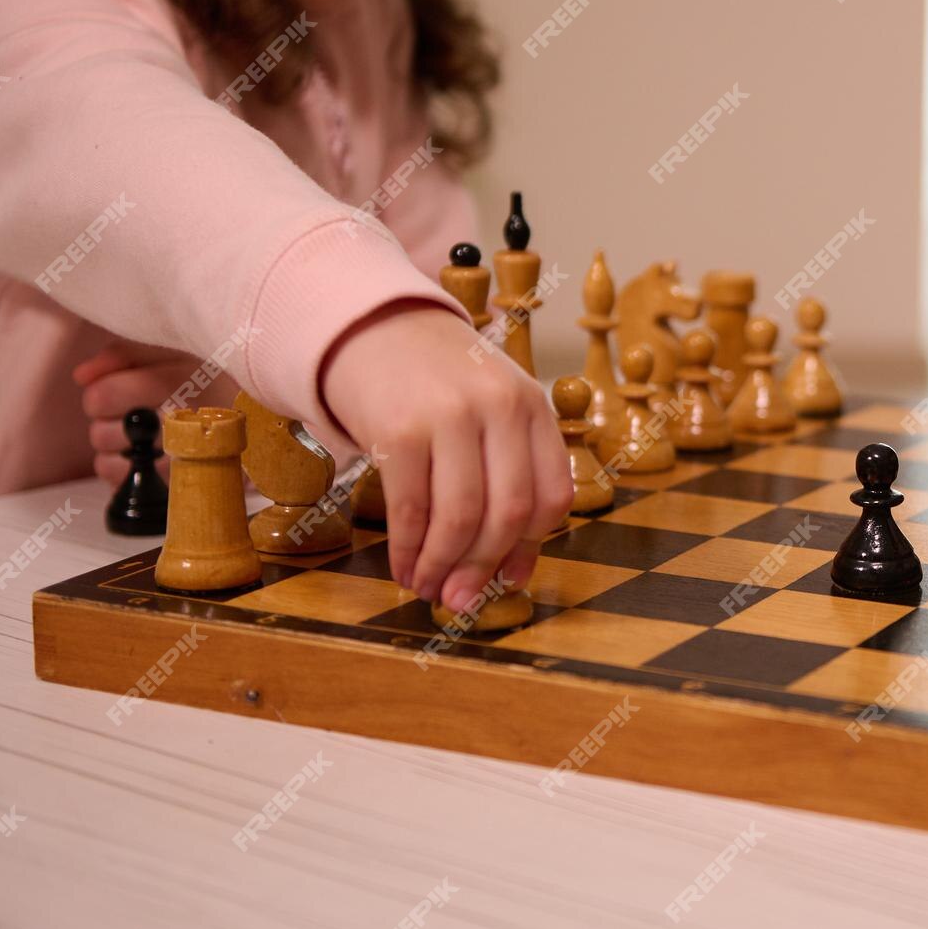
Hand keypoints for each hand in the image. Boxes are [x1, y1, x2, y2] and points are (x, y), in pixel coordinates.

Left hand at [73, 341, 236, 486]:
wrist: (268, 421)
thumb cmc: (218, 380)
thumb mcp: (179, 350)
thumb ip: (125, 354)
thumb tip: (82, 375)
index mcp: (181, 380)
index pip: (102, 396)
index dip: (100, 394)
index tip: (121, 391)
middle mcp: (182, 419)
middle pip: (100, 430)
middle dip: (109, 422)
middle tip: (137, 415)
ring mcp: (182, 456)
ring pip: (107, 459)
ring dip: (117, 448)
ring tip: (146, 436)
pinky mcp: (179, 482)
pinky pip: (123, 481)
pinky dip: (124, 471)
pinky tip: (147, 458)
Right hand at [319, 300, 574, 613]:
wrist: (374, 328)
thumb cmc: (439, 385)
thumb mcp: (491, 416)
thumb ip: (510, 482)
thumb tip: (512, 575)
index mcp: (533, 407)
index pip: (553, 495)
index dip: (532, 548)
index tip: (506, 580)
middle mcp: (500, 407)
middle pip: (509, 512)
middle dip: (484, 568)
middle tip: (461, 600)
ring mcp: (450, 415)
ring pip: (460, 517)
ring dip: (443, 566)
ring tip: (428, 588)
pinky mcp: (399, 429)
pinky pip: (411, 509)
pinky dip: (408, 550)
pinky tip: (404, 567)